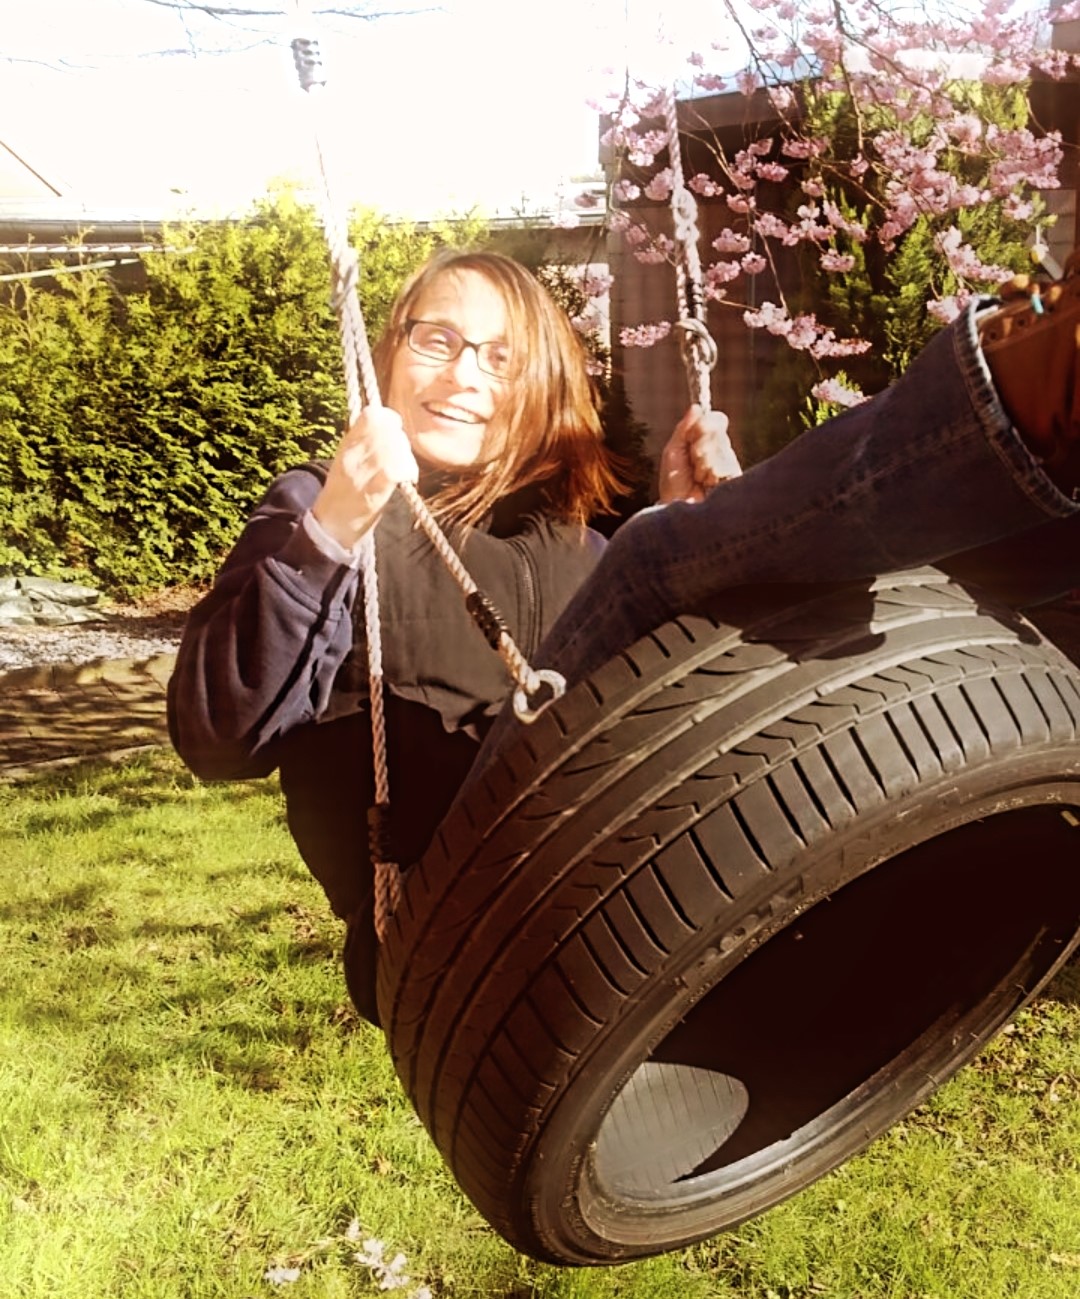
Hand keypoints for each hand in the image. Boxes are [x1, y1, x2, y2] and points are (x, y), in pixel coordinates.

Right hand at [312, 405, 418, 548]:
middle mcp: (353, 456)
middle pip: (387, 430)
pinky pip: (397, 470)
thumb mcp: (348, 460)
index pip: (371, 415)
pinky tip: (409, 479)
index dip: (389, 419)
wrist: (331, 527)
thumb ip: (364, 442)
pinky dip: (408, 470)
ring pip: (395, 447)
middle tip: (402, 454)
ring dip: (406, 455)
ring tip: (405, 468)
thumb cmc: (344, 494)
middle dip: (401, 438)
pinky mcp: (373, 492)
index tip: (394, 431)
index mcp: (347, 446)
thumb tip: (389, 425)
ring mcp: (362, 474)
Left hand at [658, 405, 741, 503]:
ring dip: (703, 463)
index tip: (691, 437)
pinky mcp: (736, 478)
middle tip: (692, 461)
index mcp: (706, 442)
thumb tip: (696, 407)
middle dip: (699, 445)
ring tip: (698, 478)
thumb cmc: (673, 484)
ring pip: (721, 447)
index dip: (704, 424)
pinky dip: (711, 473)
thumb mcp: (673, 451)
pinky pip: (726, 464)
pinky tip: (707, 485)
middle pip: (718, 430)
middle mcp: (721, 451)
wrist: (678, 509)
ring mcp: (729, 464)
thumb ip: (684, 428)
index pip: (717, 420)